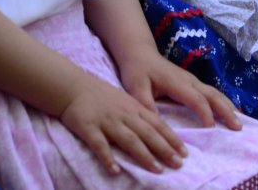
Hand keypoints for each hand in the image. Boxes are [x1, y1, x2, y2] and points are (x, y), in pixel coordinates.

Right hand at [57, 74, 188, 174]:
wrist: (73, 86)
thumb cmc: (100, 95)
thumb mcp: (124, 100)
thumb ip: (139, 114)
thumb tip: (157, 131)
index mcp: (133, 107)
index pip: (157, 124)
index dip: (171, 139)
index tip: (184, 152)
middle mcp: (124, 115)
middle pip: (148, 133)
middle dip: (165, 149)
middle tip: (178, 164)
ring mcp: (107, 121)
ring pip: (129, 140)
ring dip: (144, 156)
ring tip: (157, 170)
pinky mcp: (89, 128)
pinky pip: (99, 145)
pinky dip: (107, 158)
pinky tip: (115, 170)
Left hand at [118, 51, 240, 131]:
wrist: (139, 54)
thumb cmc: (137, 71)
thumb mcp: (135, 88)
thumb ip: (145, 104)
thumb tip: (156, 125)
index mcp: (176, 82)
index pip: (195, 98)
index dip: (205, 113)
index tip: (211, 128)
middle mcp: (189, 80)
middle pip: (212, 95)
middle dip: (226, 110)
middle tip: (238, 127)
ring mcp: (192, 80)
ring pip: (215, 93)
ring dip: (228, 107)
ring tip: (239, 123)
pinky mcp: (192, 83)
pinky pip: (211, 93)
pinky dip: (223, 103)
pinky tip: (229, 113)